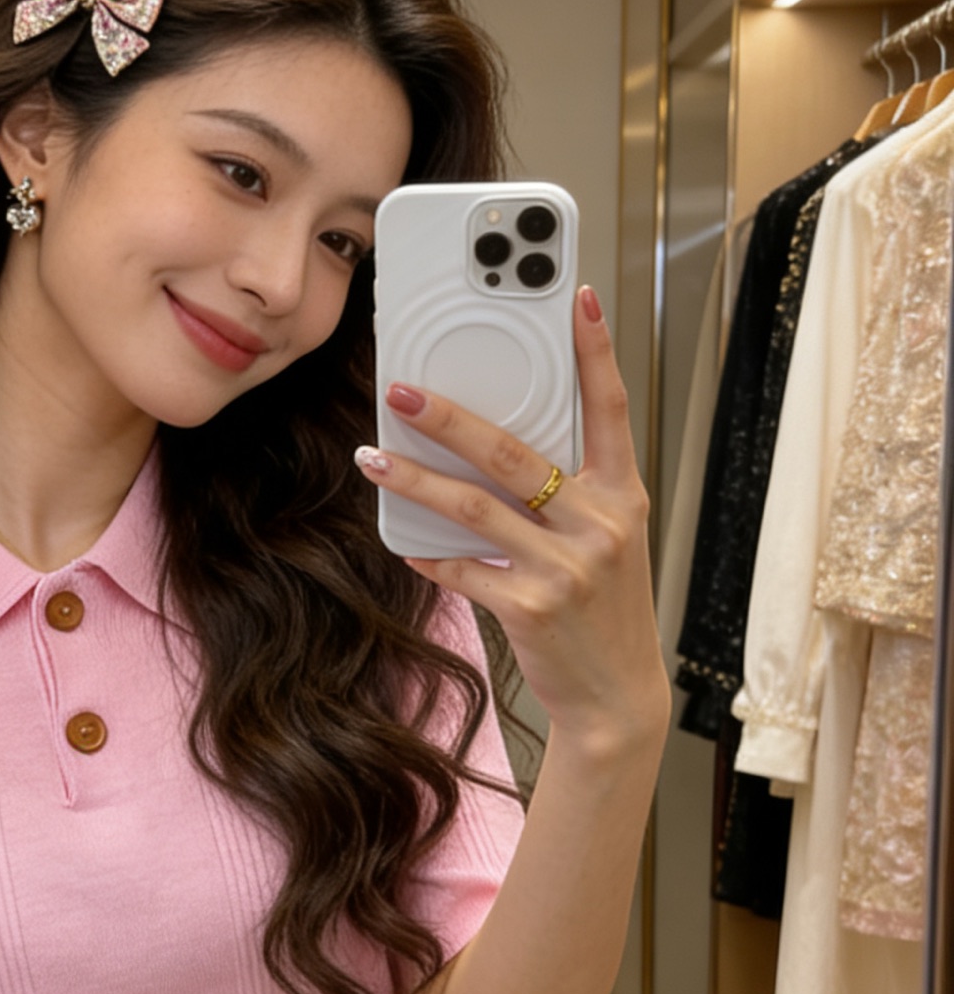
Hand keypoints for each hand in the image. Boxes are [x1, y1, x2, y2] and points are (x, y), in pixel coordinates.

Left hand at [356, 286, 669, 755]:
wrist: (618, 696)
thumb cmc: (605, 608)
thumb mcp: (607, 539)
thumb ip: (567, 492)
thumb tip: (491, 445)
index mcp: (622, 494)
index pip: (610, 407)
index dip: (595, 350)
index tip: (577, 297)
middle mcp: (600, 523)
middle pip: (514, 452)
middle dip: (450, 417)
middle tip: (402, 391)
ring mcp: (567, 567)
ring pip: (475, 507)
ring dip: (415, 480)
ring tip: (373, 458)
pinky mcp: (532, 607)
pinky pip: (463, 567)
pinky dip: (428, 553)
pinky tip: (402, 539)